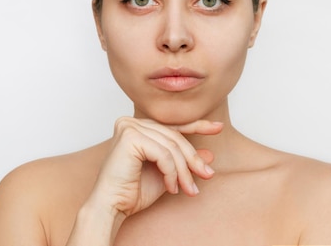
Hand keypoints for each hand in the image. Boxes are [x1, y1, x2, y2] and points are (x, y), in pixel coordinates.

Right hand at [90, 117, 221, 217]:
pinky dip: (171, 172)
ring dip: (183, 171)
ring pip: (171, 147)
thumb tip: (210, 154)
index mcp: (137, 126)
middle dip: (193, 160)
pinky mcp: (129, 137)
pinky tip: (171, 187)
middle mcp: (131, 122)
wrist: (112, 206)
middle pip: (174, 137)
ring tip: (188, 189)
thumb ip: (184, 161)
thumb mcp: (167, 173)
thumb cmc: (133, 191)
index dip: (198, 126)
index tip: (218, 128)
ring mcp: (129, 127)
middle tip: (207, 176)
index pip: (172, 126)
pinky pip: (163, 154)